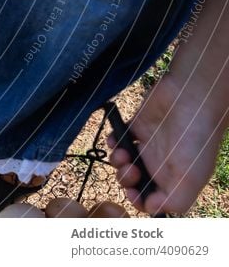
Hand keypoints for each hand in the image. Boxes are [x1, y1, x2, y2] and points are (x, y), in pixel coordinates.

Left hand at [107, 73, 225, 214]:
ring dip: (117, 161)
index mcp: (173, 179)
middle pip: (133, 181)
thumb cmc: (195, 139)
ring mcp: (147, 145)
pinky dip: (112, 142)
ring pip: (123, 161)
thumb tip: (152, 209)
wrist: (190, 98)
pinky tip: (116, 139)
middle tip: (131, 168)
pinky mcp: (136, 126)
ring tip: (124, 152)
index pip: (150, 199)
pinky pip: (117, 139)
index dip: (138, 199)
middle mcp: (160, 164)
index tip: (133, 192)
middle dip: (126, 179)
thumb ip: (174, 200)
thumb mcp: (191, 177)